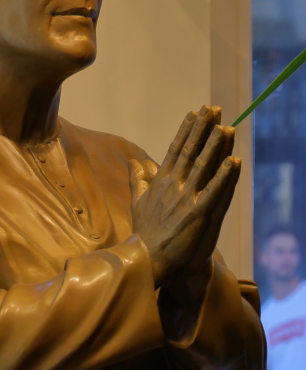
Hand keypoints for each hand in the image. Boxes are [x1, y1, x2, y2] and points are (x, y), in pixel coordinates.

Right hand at [128, 106, 239, 288]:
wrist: (149, 260)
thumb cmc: (145, 233)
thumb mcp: (138, 202)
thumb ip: (138, 180)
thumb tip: (135, 162)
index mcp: (161, 181)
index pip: (176, 149)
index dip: (187, 130)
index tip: (195, 112)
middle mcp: (174, 186)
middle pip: (192, 151)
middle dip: (204, 129)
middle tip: (214, 108)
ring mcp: (187, 200)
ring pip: (204, 167)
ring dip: (217, 146)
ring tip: (227, 127)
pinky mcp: (199, 215)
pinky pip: (215, 192)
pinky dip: (225, 176)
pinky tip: (233, 162)